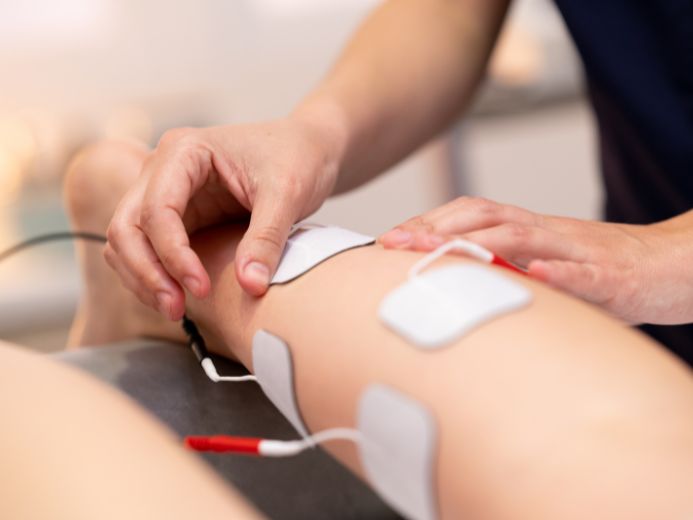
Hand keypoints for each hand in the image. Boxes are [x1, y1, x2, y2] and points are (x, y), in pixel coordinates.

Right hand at [105, 116, 342, 319]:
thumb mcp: (288, 194)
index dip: (173, 255)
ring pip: (128, 241)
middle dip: (147, 272)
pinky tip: (179, 298)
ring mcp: (166, 193)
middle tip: (176, 308)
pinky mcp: (178, 216)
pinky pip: (148, 249)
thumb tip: (251, 286)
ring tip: (177, 311)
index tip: (201, 289)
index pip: (157, 208)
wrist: (309, 150)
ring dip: (144, 278)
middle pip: (127, 226)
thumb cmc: (296, 157)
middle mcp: (163, 169)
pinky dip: (154, 275)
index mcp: (184, 151)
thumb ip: (267, 239)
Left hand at [380, 196, 692, 324]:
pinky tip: (537, 275)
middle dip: (435, 227)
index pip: (471, 215)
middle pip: (486, 217)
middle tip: (394, 243)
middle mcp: (548, 232)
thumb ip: (505, 269)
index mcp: (530, 229)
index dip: (428, 222)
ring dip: (478, 243)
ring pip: (525, 237)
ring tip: (438, 251)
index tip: (389, 239)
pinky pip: (585, 272)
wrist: (672, 264)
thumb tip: (453, 286)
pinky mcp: (612, 276)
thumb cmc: (603, 268)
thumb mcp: (546, 264)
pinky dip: (560, 272)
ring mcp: (579, 250)